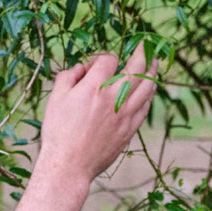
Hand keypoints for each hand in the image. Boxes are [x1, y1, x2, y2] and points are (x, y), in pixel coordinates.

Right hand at [38, 46, 156, 181]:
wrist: (69, 165)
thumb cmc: (58, 132)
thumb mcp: (55, 99)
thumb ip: (68, 77)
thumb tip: (81, 67)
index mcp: (94, 87)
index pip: (108, 59)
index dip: (102, 57)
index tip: (95, 64)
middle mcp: (114, 97)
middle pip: (136, 67)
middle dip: (142, 52)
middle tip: (146, 45)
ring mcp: (125, 113)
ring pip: (147, 86)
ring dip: (153, 71)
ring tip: (156, 61)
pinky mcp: (130, 128)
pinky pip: (146, 106)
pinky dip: (150, 94)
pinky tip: (151, 89)